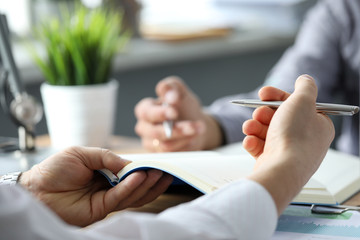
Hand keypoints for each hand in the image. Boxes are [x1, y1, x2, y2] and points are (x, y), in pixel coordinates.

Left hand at [19, 146, 172, 226]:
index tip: (159, 164)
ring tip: (158, 174)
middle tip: (166, 171)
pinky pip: (119, 198)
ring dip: (147, 184)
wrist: (35, 188)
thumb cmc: (55, 169)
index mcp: (105, 173)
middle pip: (136, 186)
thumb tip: (130, 163)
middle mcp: (108, 187)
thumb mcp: (83, 154)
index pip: (130, 173)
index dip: (145, 169)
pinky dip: (131, 188)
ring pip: (132, 195)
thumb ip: (107, 157)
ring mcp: (105, 199)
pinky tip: (138, 177)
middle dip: (152, 179)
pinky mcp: (100, 209)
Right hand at [134, 76, 222, 151]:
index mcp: (144, 110)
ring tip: (200, 129)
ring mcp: (151, 144)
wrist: (195, 124)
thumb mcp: (180, 91)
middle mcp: (144, 128)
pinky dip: (185, 146)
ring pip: (165, 145)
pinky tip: (194, 138)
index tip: (174, 112)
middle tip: (194, 125)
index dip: (159, 113)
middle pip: (154, 132)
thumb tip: (170, 95)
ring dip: (185, 137)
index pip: (145, 112)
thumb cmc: (183, 106)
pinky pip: (173, 154)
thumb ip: (172, 88)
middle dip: (176, 129)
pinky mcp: (161, 156)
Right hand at [242, 75, 334, 213]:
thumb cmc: (294, 138)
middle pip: (278, 117)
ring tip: (250, 127)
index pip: (296, 105)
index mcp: (317, 125)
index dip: (278, 97)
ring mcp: (288, 152)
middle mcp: (305, 139)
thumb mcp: (303, 101)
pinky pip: (260, 146)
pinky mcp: (273, 161)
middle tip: (259, 113)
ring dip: (254, 126)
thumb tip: (305, 79)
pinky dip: (253, 141)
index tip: (264, 93)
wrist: (281, 169)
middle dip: (263, 112)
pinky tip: (250, 141)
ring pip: (266, 131)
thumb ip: (305, 86)